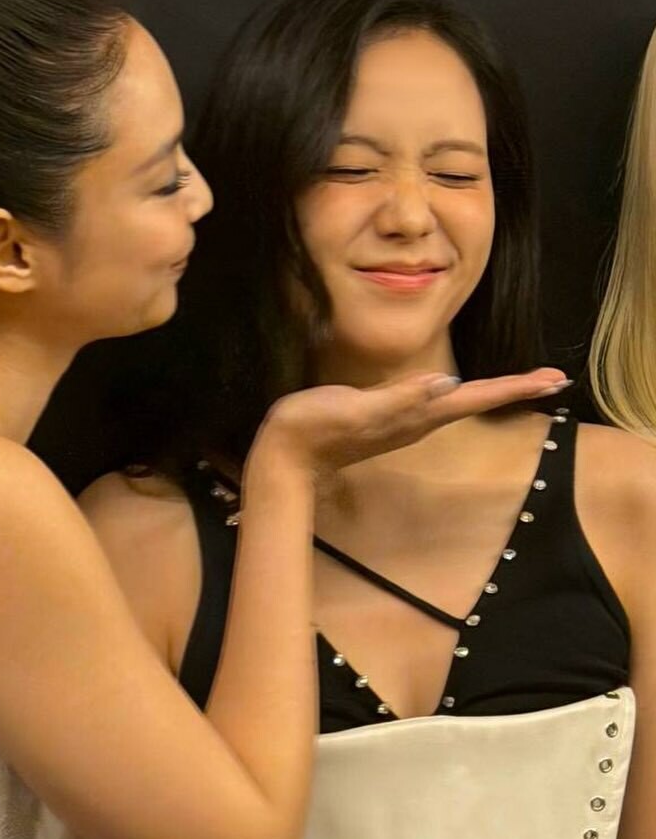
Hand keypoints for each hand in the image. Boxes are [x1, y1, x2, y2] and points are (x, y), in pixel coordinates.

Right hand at [251, 367, 568, 477]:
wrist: (283, 459)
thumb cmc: (312, 430)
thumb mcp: (353, 409)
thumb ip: (399, 398)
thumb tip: (446, 383)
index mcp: (414, 416)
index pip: (474, 397)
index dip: (514, 387)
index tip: (554, 380)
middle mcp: (416, 422)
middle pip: (476, 402)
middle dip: (515, 389)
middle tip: (555, 379)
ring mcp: (402, 424)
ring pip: (459, 404)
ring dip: (492, 393)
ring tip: (522, 382)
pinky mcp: (387, 420)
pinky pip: (435, 405)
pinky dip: (460, 396)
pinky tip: (458, 390)